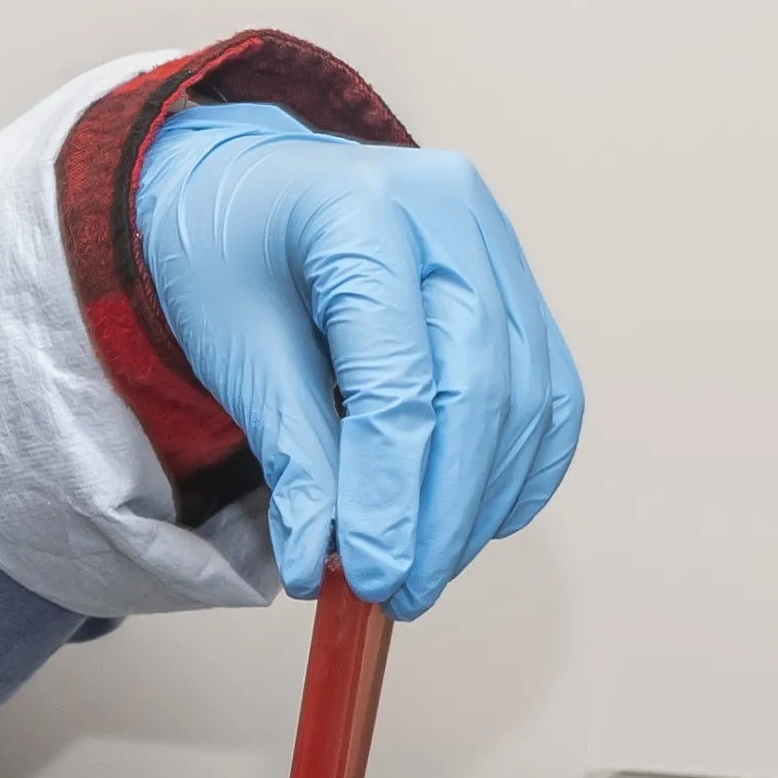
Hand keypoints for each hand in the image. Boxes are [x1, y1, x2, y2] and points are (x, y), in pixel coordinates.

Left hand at [133, 105, 583, 613]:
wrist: (246, 187)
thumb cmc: (228, 251)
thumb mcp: (232, 347)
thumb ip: (289, 450)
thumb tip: (321, 558)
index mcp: (360, 210)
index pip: (399, 377)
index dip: (391, 492)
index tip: (369, 574)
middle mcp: (448, 212)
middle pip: (480, 388)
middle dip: (445, 511)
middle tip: (402, 590)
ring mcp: (494, 241)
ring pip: (529, 396)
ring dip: (484, 502)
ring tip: (426, 568)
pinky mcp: (517, 281)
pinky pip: (549, 388)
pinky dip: (522, 467)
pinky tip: (476, 521)